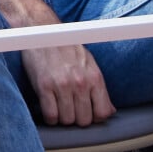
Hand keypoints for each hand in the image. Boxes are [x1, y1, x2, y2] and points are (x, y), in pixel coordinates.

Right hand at [1, 0, 114, 125]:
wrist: (42, 31)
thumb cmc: (66, 47)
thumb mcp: (89, 63)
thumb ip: (98, 87)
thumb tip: (110, 111)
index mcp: (94, 75)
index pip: (103, 112)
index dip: (95, 117)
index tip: (88, 113)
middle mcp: (80, 81)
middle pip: (84, 120)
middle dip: (78, 118)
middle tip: (71, 107)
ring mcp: (62, 84)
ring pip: (67, 120)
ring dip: (63, 116)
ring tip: (60, 103)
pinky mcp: (44, 86)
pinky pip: (50, 116)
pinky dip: (50, 116)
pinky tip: (50, 105)